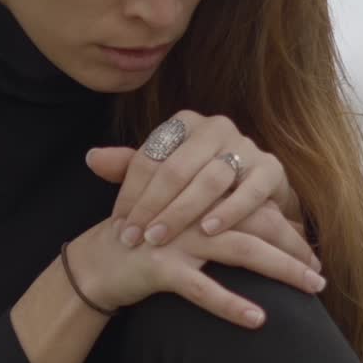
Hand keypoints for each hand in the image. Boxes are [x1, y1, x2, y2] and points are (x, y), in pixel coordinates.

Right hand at [72, 211, 326, 328]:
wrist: (94, 262)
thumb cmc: (144, 243)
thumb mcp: (181, 222)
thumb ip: (218, 217)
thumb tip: (268, 224)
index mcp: (200, 196)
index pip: (255, 205)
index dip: (286, 227)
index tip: (308, 252)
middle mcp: (193, 212)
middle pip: (257, 223)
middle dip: (294, 248)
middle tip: (319, 274)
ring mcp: (176, 238)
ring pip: (240, 250)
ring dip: (281, 269)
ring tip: (310, 288)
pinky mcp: (160, 267)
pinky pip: (202, 288)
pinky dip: (231, 304)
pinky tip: (257, 320)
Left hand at [85, 109, 320, 272]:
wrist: (254, 195)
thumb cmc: (198, 185)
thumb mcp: (163, 175)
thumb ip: (128, 167)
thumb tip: (91, 157)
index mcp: (184, 123)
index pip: (149, 157)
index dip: (130, 193)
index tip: (119, 226)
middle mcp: (216, 127)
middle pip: (176, 168)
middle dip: (152, 207)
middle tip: (134, 238)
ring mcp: (246, 146)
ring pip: (209, 179)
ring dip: (183, 212)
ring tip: (161, 238)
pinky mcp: (271, 169)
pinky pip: (249, 190)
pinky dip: (229, 211)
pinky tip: (208, 231)